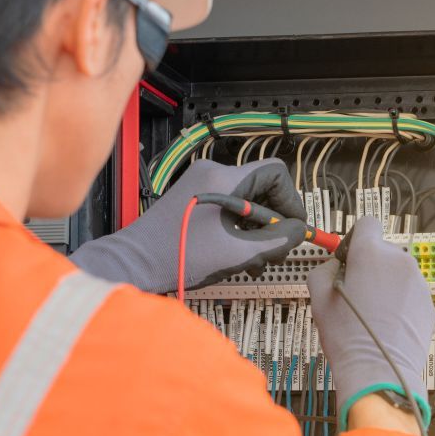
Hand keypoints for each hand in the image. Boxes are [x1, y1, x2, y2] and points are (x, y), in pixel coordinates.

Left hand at [71, 159, 306, 292]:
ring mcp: (200, 185)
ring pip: (246, 201)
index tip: (293, 227)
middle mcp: (212, 174)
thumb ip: (275, 240)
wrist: (135, 263)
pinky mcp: (193, 200)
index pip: (275, 173)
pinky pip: (228, 207)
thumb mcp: (237, 252)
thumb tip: (299, 232)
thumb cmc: (177, 255)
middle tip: (275, 249)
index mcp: (223, 179)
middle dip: (273, 221)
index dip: (291, 201)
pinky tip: (237, 255)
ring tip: (254, 259)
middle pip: (262, 187)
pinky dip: (238, 229)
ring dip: (256, 230)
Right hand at [307, 216, 434, 429]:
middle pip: (382, 250)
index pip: (367, 223)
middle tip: (356, 292)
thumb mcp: (317, 296)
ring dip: (386, 284)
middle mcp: (399, 260)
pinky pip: (410, 293)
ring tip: (371, 312)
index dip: (356, 239)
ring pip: (397, 272)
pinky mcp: (428, 303)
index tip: (349, 258)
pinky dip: (400, 302)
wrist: (378, 369)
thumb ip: (324, 268)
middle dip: (370, 265)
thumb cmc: (346, 334)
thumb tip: (336, 265)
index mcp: (370, 253)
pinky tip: (386, 323)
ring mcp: (418, 282)